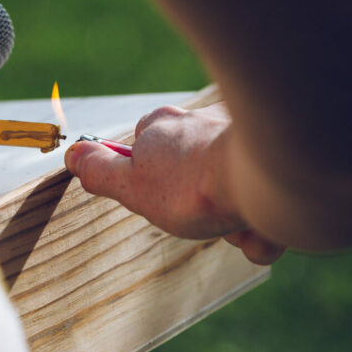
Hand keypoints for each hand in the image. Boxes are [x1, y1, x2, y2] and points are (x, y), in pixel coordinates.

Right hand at [65, 103, 284, 265]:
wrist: (267, 178)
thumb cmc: (194, 187)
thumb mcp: (132, 185)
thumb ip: (101, 172)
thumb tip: (73, 155)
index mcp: (162, 128)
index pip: (143, 153)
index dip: (149, 185)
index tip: (159, 200)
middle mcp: (200, 123)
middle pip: (188, 174)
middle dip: (196, 208)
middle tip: (202, 219)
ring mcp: (240, 135)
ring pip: (229, 188)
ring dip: (233, 222)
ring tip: (237, 227)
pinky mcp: (277, 153)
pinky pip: (265, 195)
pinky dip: (262, 221)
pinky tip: (260, 228)